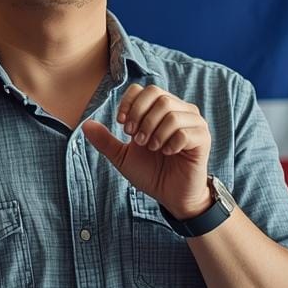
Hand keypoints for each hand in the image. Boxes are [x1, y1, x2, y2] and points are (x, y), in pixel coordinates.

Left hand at [82, 83, 212, 217]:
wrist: (171, 196)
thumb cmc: (151, 174)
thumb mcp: (123, 157)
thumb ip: (106, 141)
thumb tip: (85, 125)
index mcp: (160, 110)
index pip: (143, 90)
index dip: (130, 104)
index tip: (123, 125)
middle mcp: (179, 111)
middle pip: (157, 95)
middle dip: (141, 117)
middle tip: (137, 139)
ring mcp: (194, 123)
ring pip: (171, 112)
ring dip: (155, 131)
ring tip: (152, 147)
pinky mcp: (203, 138)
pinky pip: (185, 131)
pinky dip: (171, 143)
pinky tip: (168, 153)